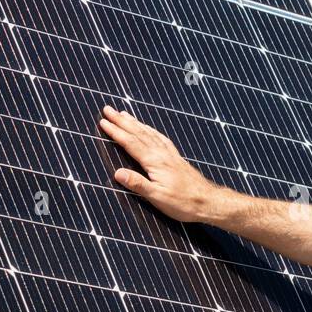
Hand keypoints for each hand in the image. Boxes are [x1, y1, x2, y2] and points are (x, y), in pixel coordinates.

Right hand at [98, 105, 221, 222]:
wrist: (208, 202)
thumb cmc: (183, 202)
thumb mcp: (157, 197)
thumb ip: (137, 184)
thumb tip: (117, 173)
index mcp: (155, 161)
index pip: (130, 143)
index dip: (116, 132)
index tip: (103, 121)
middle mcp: (162, 153)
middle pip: (138, 133)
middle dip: (121, 121)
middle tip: (108, 109)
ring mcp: (170, 154)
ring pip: (149, 133)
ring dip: (135, 122)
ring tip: (124, 113)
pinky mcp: (176, 158)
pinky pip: (160, 138)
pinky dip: (151, 130)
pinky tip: (149, 129)